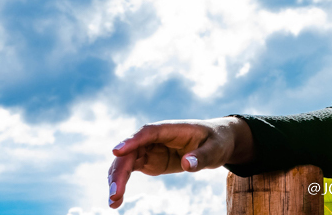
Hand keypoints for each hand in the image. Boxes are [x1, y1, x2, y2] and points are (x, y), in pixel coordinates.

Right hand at [106, 116, 250, 208]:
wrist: (217, 141)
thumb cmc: (217, 141)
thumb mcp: (215, 149)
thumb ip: (201, 157)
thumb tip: (187, 165)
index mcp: (171, 129)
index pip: (148, 132)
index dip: (131, 141)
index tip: (116, 151)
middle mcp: (155, 137)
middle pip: (131, 151)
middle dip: (120, 171)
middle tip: (115, 194)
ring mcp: (150, 149)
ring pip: (125, 161)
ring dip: (116, 180)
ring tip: (113, 202)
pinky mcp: (149, 160)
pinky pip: (129, 170)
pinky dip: (121, 183)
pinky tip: (117, 200)